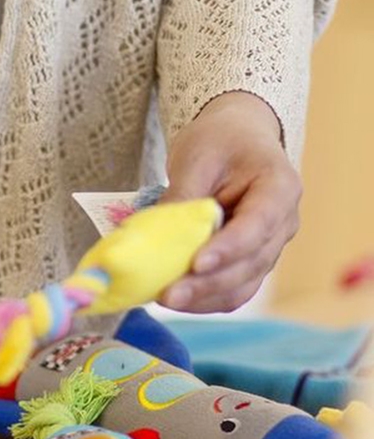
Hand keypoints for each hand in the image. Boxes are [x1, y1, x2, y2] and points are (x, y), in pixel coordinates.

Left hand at [158, 92, 301, 312]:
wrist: (235, 139)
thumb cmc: (220, 141)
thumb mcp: (197, 157)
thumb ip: (183, 196)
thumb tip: (156, 238)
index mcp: (280, 187)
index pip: (259, 224)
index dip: (230, 247)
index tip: (198, 263)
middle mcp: (283, 224)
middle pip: (251, 263)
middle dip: (208, 283)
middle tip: (168, 295)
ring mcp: (269, 247)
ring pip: (243, 284)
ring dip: (204, 298)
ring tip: (164, 299)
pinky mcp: (249, 262)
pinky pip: (232, 289)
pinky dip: (204, 299)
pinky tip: (173, 298)